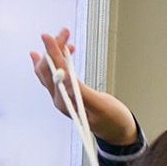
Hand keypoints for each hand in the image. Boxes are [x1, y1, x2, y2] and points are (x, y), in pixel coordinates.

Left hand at [30, 29, 137, 145]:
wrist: (118, 132)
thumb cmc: (113, 122)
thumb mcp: (102, 106)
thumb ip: (82, 92)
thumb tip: (66, 77)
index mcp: (66, 102)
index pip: (55, 72)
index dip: (52, 53)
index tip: (48, 37)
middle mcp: (60, 99)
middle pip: (49, 69)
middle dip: (54, 48)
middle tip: (64, 32)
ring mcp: (62, 96)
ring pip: (50, 70)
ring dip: (54, 52)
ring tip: (63, 38)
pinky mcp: (67, 94)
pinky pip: (55, 74)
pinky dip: (55, 60)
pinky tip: (55, 52)